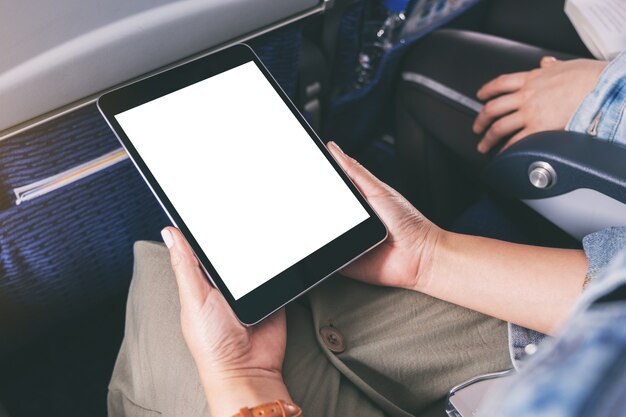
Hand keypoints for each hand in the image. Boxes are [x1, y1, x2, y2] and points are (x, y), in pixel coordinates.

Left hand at [161, 227, 291, 416]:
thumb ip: (185, 266)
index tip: (207, 207)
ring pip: (253, 257)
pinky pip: (274, 271)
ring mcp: (249, 288)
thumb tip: (170, 232)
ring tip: (259, 233)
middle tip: (240, 215)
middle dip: (234, 236)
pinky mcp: (269, 292)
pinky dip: (275, 263)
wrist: (249, 368)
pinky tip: (276, 251)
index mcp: (201, 282)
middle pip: (230, 249)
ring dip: (257, 249)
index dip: (203, 228)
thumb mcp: (194, 299)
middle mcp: (225, 284)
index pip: (201, 248)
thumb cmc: (213, 342)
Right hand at [327, 141, 440, 290]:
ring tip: (336, 224)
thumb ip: (355, 171)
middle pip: (320, 208)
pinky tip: (333, 242)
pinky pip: (326, 254)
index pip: (329, 186)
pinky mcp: (343, 259)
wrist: (418, 255)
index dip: (315, 179)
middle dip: (315, 205)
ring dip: (320, 227)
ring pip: (320, 231)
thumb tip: (334, 149)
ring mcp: (344, 239)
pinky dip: (324, 249)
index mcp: (355, 199)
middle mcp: (348, 219)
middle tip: (316, 200)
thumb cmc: (407, 222)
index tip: (304, 172)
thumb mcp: (378, 188)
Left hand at [473, 56, 606, 152]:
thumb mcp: (566, 65)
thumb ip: (551, 66)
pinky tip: (502, 155)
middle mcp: (525, 95)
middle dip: (480, 119)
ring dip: (487, 138)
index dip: (487, 90)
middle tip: (476, 127)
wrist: (600, 87)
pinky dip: (505, 150)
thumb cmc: (588, 76)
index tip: (480, 95)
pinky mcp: (538, 128)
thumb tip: (546, 62)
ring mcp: (530, 112)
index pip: (501, 83)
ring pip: (498, 126)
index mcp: (531, 79)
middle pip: (492, 107)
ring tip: (482, 146)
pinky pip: (515, 141)